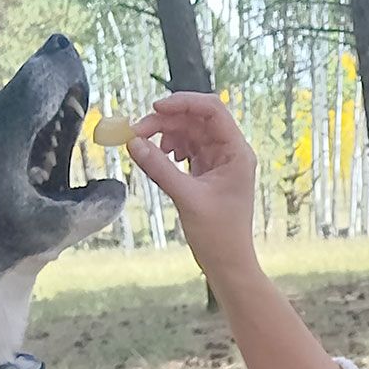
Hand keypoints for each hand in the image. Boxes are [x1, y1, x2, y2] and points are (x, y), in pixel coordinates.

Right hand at [129, 94, 258, 282]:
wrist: (228, 265)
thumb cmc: (218, 237)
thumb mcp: (187, 198)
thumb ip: (160, 168)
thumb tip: (132, 142)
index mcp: (237, 152)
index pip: (212, 109)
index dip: (183, 103)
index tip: (155, 109)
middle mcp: (231, 152)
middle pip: (196, 119)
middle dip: (167, 121)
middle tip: (138, 132)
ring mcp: (219, 162)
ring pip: (189, 133)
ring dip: (166, 134)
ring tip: (147, 147)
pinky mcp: (208, 173)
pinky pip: (187, 149)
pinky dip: (170, 149)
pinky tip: (160, 158)